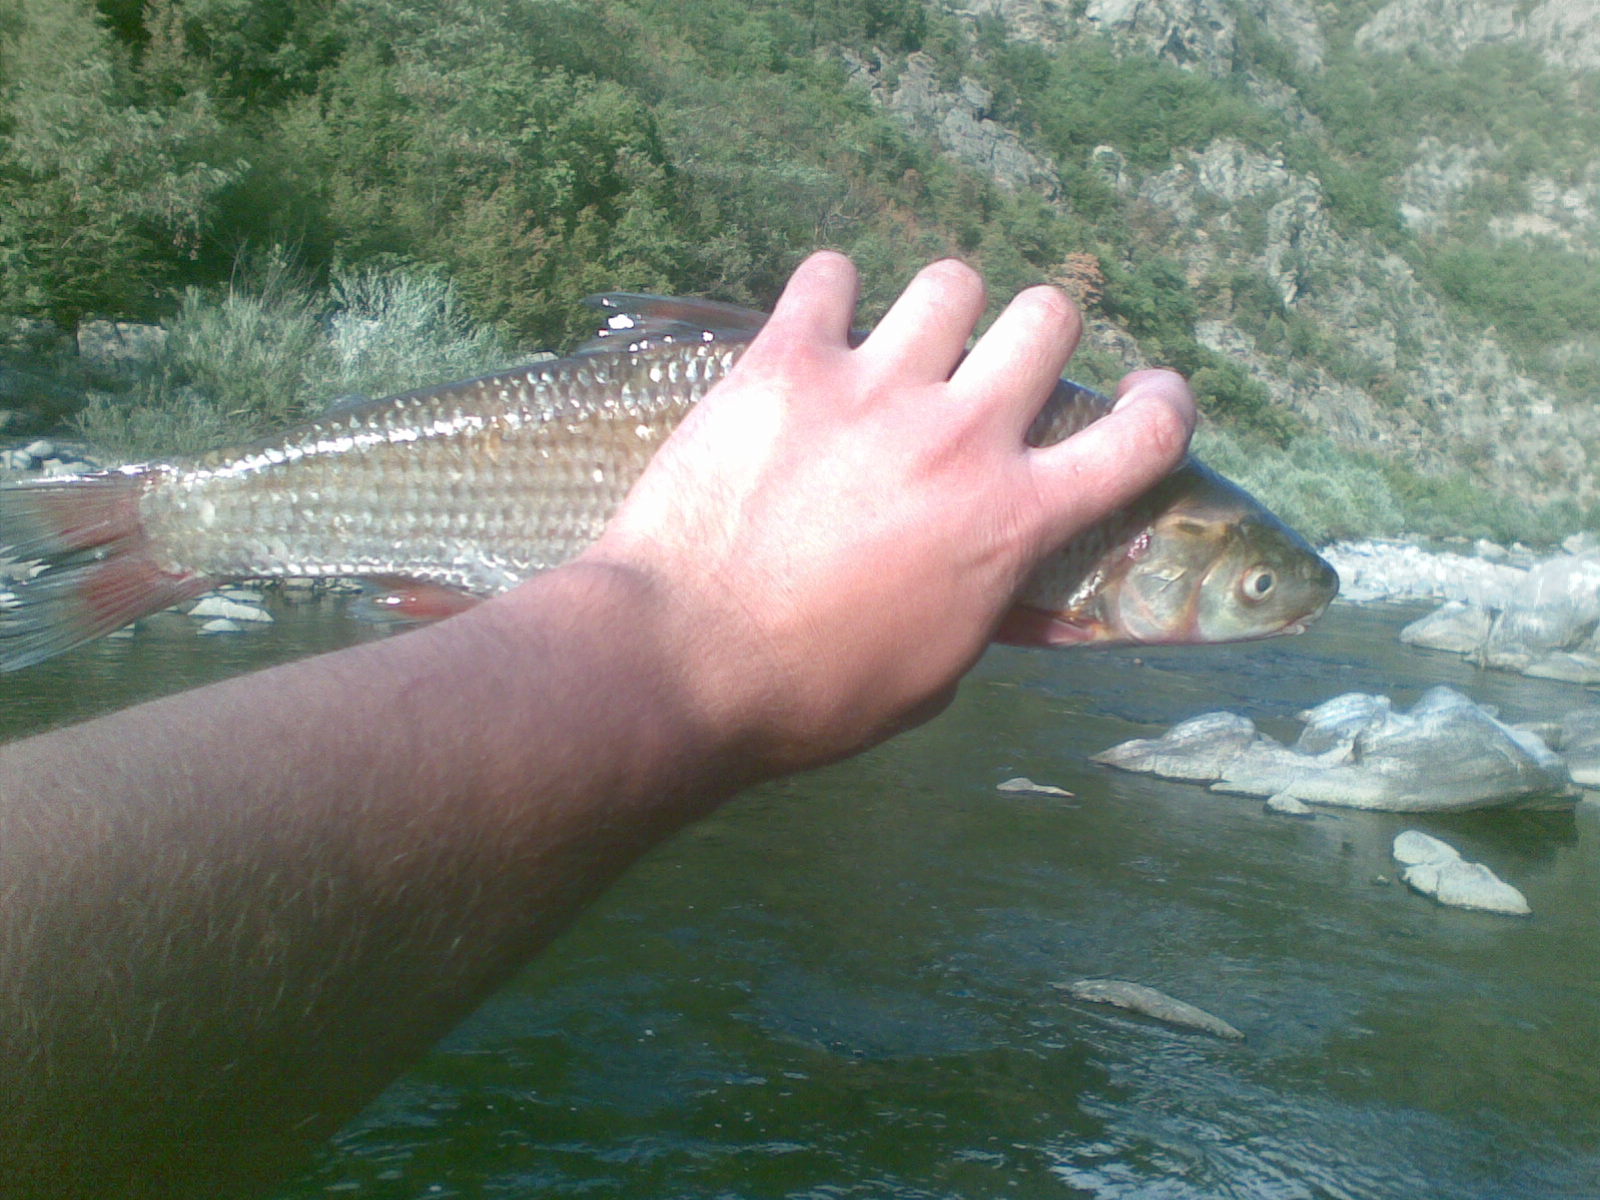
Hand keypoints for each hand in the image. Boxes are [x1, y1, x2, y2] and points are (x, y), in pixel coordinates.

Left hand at [584, 252, 1195, 770]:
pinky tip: (814, 332)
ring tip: (898, 349)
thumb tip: (1004, 579)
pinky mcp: (788, 359)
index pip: (1142, 435)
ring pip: (950, 282)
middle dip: (1033, 336)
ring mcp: (874, 385)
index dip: (1165, 405)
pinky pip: (829, 274)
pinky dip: (828, 297)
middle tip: (990, 371)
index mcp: (1012, 519)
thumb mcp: (936, 674)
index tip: (1147, 398)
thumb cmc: (815, 695)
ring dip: (937, 313)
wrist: (682, 661)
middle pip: (1047, 317)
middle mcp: (960, 433)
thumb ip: (986, 602)